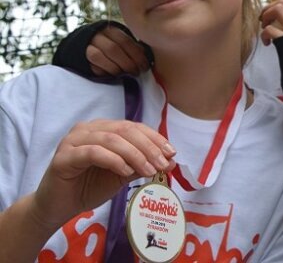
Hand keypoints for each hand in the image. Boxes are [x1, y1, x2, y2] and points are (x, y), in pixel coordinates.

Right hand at [32, 120, 175, 228]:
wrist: (60, 206)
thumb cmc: (90, 187)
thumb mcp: (122, 175)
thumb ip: (142, 165)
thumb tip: (171, 160)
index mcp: (103, 128)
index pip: (134, 127)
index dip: (155, 138)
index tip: (172, 153)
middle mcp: (89, 128)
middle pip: (125, 130)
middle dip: (148, 147)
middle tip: (163, 164)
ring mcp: (74, 140)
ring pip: (111, 139)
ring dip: (134, 154)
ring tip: (149, 170)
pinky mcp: (64, 156)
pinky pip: (93, 152)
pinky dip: (113, 160)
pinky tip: (125, 171)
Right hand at [87, 26, 148, 75]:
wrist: (88, 45)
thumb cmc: (113, 45)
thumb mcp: (123, 42)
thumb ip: (133, 47)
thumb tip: (147, 58)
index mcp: (111, 30)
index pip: (125, 41)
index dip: (137, 55)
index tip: (145, 67)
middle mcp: (98, 36)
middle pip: (112, 49)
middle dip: (127, 63)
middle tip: (136, 73)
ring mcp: (86, 46)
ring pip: (97, 56)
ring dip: (114, 68)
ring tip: (125, 75)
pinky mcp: (80, 58)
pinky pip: (90, 65)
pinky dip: (102, 72)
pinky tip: (112, 76)